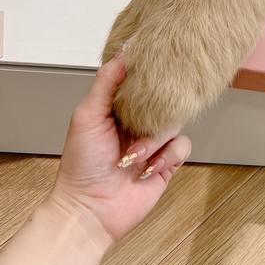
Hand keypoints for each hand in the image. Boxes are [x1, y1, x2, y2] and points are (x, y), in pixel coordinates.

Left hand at [48, 51, 190, 247]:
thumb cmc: (82, 164)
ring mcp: (154, 143)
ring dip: (155, 141)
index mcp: (119, 109)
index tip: (158, 63)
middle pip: (164, 101)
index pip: (141, 82)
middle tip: (140, 122)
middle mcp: (138, 123)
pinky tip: (150, 169)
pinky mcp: (167, 163)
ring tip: (134, 158)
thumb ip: (105, 85)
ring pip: (175, 123)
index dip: (150, 75)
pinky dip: (167, 157)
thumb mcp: (87, 117)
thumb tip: (123, 53)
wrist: (91, 211)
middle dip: (155, 112)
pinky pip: (182, 146)